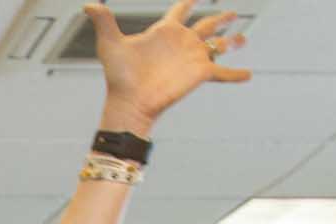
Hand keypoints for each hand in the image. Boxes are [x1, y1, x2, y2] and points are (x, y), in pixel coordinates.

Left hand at [88, 0, 249, 134]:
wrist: (129, 102)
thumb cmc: (118, 76)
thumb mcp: (110, 44)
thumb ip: (103, 21)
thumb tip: (88, 4)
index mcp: (164, 31)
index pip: (180, 10)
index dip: (188, 1)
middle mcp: (181, 42)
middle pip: (206, 25)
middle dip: (220, 18)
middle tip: (232, 13)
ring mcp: (192, 57)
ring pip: (218, 44)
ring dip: (232, 40)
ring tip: (243, 38)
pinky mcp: (199, 74)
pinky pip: (222, 71)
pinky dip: (235, 74)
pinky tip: (248, 75)